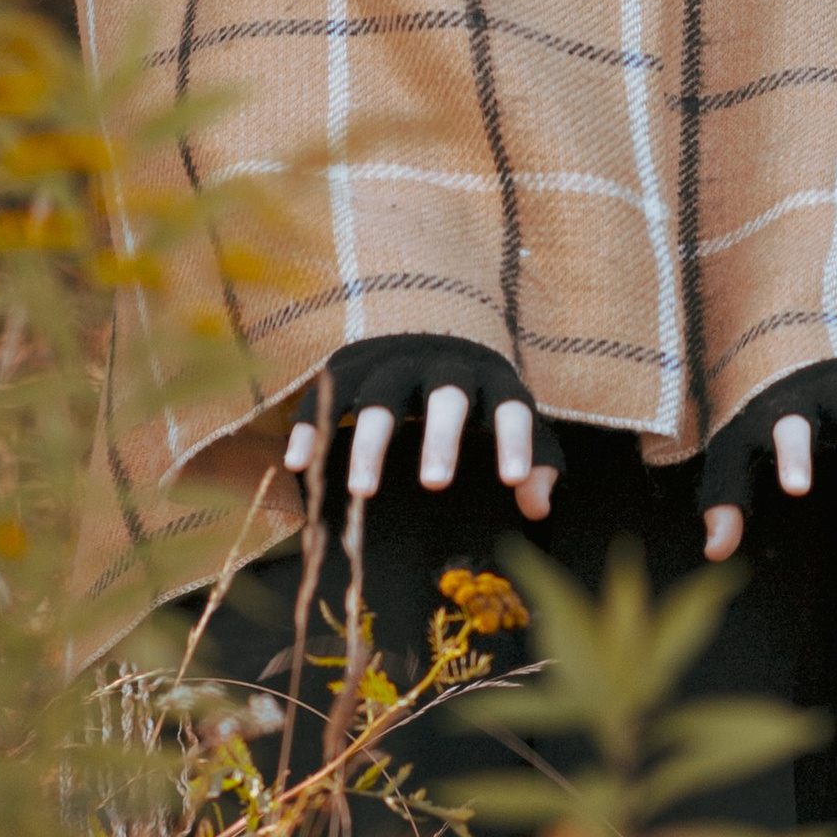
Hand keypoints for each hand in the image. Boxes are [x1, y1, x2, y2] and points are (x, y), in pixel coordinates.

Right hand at [281, 337, 561, 520]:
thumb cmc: (479, 398)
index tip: (514, 481)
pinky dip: (309, 427)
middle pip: (444, 394)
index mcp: (490, 376)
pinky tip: (297, 464)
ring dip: (370, 442)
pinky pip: (324, 395)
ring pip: (379, 396)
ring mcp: (391, 361)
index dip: (514, 439)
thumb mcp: (515, 421)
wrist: (425, 332)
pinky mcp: (348, 365)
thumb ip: (538, 460)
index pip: (509, 404)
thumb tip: (537, 504)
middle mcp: (441, 363)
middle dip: (440, 437)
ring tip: (362, 491)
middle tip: (436, 483)